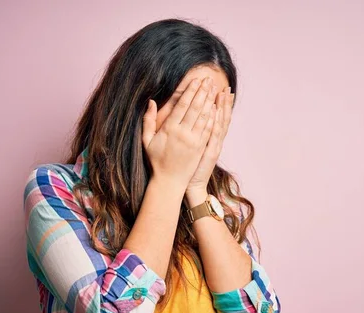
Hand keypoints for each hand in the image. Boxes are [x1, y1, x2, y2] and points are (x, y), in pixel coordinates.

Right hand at [142, 77, 217, 191]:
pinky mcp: (201, 147)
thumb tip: (151, 102)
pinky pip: (208, 129)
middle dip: (202, 92)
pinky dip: (213, 117)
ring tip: (214, 89)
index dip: (190, 91)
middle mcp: (182, 133)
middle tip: (208, 80)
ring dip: (210, 101)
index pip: (182, 105)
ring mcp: (193, 141)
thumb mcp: (147, 140)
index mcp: (169, 129)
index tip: (196, 81)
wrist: (169, 181)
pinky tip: (216, 107)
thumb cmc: (156, 160)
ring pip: (204, 117)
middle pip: (195, 108)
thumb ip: (148, 120)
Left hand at [186, 86, 234, 199]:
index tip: (221, 90)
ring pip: (219, 123)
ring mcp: (212, 145)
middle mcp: (214, 140)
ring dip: (221, 107)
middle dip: (222, 102)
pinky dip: (214, 122)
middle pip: (221, 117)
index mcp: (209, 138)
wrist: (191, 185)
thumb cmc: (189, 167)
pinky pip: (212, 134)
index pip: (216, 117)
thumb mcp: (194, 149)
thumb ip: (195, 133)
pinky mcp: (208, 151)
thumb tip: (195, 120)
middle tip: (225, 86)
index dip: (220, 104)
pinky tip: (215, 110)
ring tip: (223, 93)